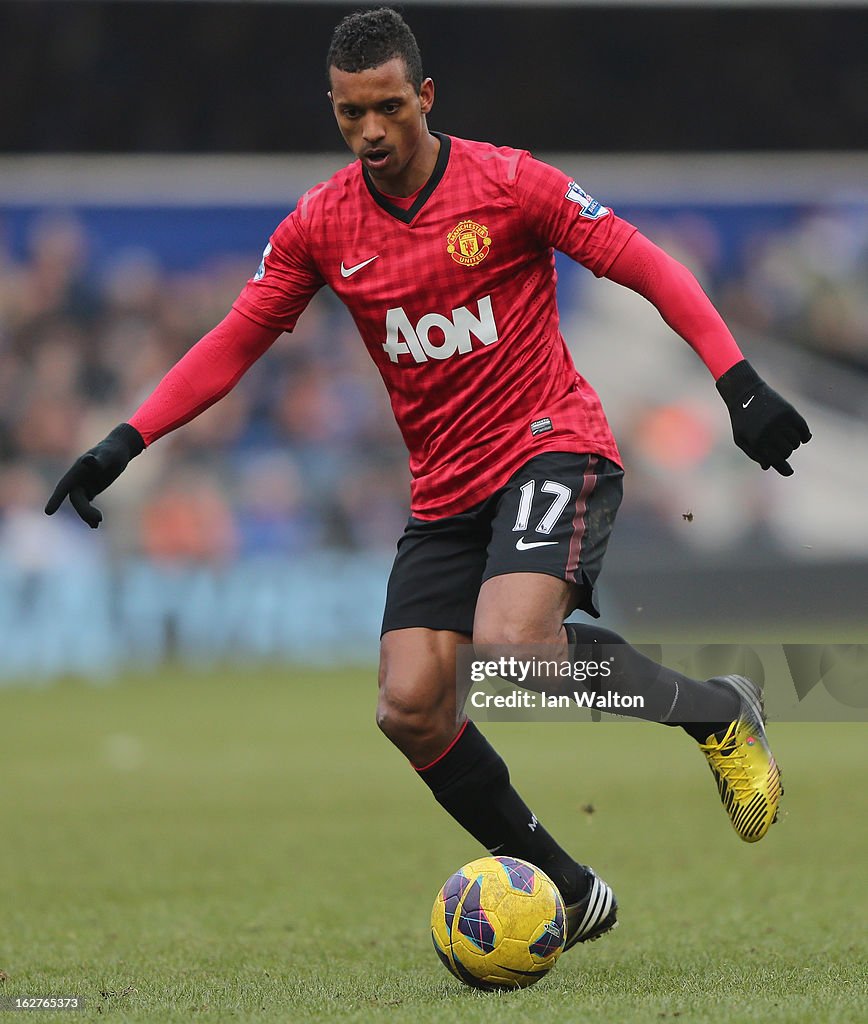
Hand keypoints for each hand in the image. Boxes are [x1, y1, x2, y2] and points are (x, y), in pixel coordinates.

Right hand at [44, 423, 144, 527]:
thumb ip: (98, 460)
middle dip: (84, 511)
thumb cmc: (113, 451)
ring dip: (87, 515)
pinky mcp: (91, 490)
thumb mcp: (108, 455)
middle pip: (76, 499)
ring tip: (97, 523)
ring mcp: (84, 485)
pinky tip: (96, 524)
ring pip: (81, 504)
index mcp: (77, 470)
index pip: (64, 486)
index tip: (48, 512)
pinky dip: (90, 514)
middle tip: (99, 520)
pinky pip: (87, 504)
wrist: (119, 450)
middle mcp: (78, 479)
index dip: (56, 499)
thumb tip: (88, 460)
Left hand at [716, 360, 810, 475]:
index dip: (783, 469)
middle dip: (785, 453)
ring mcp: (781, 422)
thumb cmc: (742, 419)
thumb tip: (768, 466)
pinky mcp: (790, 412)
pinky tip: (802, 437)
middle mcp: (770, 433)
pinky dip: (804, 436)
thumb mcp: (741, 438)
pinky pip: (803, 430)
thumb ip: (754, 454)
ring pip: (796, 442)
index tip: (789, 472)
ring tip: (786, 440)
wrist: (745, 392)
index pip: (775, 461)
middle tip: (781, 449)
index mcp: (756, 441)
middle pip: (787, 452)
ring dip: (793, 444)